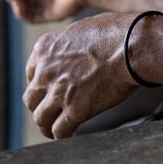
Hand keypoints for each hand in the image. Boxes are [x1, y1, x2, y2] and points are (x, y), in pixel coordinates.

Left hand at [24, 12, 140, 138]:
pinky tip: (69, 135)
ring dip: (46, 125)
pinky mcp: (75, 110)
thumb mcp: (81, 28)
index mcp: (45, 48)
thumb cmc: (115, 33)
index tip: (47, 92)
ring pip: (40, 118)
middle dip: (40, 106)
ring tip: (54, 130)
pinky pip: (60, 131)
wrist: (131, 46)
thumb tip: (74, 49)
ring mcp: (59, 92)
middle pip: (31, 98)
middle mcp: (46, 71)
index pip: (30, 73)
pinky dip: (62, 136)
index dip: (39, 85)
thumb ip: (69, 42)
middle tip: (50, 111)